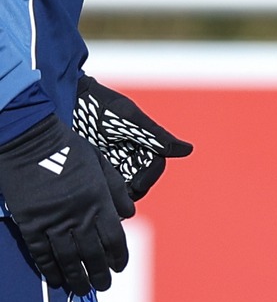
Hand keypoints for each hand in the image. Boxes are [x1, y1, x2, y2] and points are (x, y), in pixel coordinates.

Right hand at [0, 113, 133, 293]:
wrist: (30, 141)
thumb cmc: (68, 149)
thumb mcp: (100, 164)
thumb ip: (116, 190)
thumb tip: (129, 214)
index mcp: (98, 200)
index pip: (114, 237)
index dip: (119, 256)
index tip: (120, 267)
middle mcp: (78, 214)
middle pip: (93, 253)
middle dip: (100, 273)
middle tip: (103, 286)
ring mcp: (53, 220)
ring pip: (68, 257)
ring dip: (76, 277)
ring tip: (83, 289)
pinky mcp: (30, 223)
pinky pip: (41, 252)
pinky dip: (49, 268)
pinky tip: (55, 279)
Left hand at [72, 75, 192, 200]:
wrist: (62, 100)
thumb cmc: (99, 105)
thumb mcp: (127, 118)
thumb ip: (156, 136)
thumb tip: (188, 150)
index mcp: (142, 141)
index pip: (153, 164)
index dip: (149, 176)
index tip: (137, 186)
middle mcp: (127, 153)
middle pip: (138, 180)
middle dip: (132, 191)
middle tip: (120, 199)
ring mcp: (107, 162)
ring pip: (119, 187)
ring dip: (115, 196)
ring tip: (104, 201)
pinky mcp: (88, 169)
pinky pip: (99, 187)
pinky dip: (98, 193)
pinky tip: (90, 197)